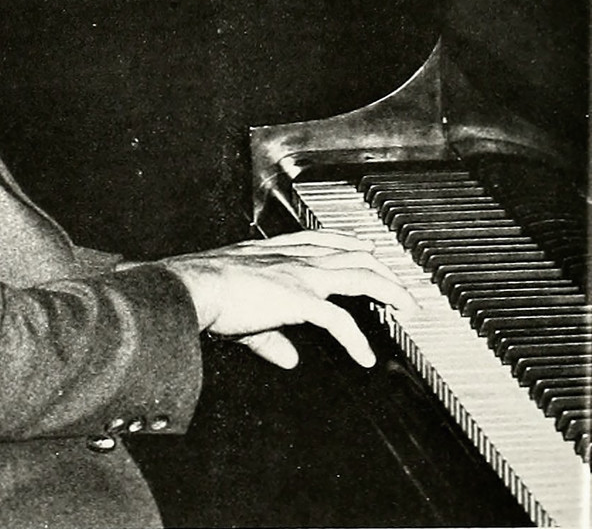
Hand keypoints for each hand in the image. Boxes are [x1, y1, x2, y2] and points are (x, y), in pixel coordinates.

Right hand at [161, 231, 417, 369]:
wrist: (192, 287)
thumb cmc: (204, 291)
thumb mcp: (241, 310)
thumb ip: (270, 336)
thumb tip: (290, 359)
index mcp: (275, 251)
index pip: (322, 240)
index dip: (350, 244)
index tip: (368, 248)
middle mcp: (292, 258)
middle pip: (352, 255)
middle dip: (383, 268)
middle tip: (403, 284)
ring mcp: (300, 276)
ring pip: (359, 276)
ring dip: (389, 291)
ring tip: (406, 308)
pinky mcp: (300, 299)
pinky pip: (339, 321)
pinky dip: (356, 340)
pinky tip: (364, 357)